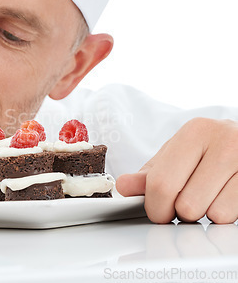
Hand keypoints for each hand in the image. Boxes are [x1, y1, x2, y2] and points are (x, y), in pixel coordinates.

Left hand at [116, 117, 237, 223]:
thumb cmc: (207, 152)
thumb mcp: (175, 157)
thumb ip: (148, 174)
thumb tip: (123, 186)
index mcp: (195, 132)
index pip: (161, 183)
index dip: (155, 207)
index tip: (158, 211)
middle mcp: (225, 140)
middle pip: (186, 204)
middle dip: (179, 213)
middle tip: (184, 203)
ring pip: (212, 214)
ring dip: (204, 214)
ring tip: (207, 195)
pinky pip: (230, 217)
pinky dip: (223, 215)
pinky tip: (223, 197)